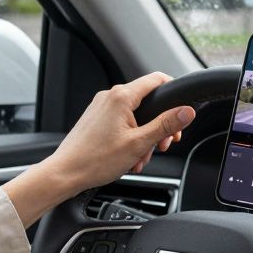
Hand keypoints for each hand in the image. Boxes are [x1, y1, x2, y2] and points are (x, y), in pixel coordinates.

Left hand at [2, 73, 195, 225]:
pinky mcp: (96, 118)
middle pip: (147, 101)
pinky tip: (130, 157)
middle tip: (163, 144)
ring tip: (141, 157)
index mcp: (121, 96)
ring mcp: (101, 107)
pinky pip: (121, 122)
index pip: (157, 80)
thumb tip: (186, 112)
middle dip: (159, 124)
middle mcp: (110, 96)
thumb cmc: (95, 160)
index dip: (174, 92)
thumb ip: (166, 125)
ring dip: (144, 136)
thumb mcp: (139, 143)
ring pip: (135, 115)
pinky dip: (130, 137)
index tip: (182, 109)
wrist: (65, 173)